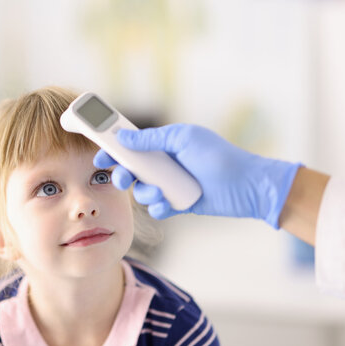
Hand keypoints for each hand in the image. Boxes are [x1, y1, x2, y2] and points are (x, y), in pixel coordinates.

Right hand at [93, 124, 301, 228]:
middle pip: (132, 171)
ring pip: (142, 191)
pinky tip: (169, 205)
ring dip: (145, 193)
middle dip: (123, 176)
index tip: (100, 159)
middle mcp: (164, 165)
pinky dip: (159, 207)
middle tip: (122, 179)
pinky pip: (158, 208)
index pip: (132, 147)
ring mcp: (170, 185)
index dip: (114, 152)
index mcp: (164, 146)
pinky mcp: (178, 203)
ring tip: (160, 193)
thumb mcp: (184, 140)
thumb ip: (153, 138)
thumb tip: (124, 137)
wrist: (247, 186)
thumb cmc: (218, 157)